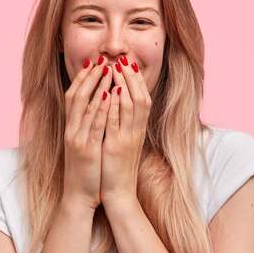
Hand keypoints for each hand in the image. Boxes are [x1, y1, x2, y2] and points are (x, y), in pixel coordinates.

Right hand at [62, 57, 112, 210]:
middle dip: (89, 76)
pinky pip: (94, 125)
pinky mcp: (87, 150)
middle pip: (77, 96)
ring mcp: (78, 139)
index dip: (83, 78)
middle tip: (101, 59)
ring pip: (85, 107)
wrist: (79, 196)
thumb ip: (88, 127)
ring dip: (97, 86)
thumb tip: (97, 109)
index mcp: (72, 129)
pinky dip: (100, 109)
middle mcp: (72, 130)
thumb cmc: (86, 171)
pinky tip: (108, 95)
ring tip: (108, 69)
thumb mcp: (84, 145)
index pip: (74, 96)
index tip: (94, 62)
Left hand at [100, 56, 151, 208]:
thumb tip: (120, 107)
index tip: (130, 64)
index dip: (137, 80)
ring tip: (116, 68)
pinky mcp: (117, 147)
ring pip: (131, 106)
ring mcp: (128, 138)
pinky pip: (118, 122)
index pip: (142, 99)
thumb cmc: (118, 169)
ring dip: (124, 85)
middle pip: (140, 97)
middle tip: (124, 59)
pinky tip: (110, 92)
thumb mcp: (124, 144)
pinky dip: (116, 106)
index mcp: (137, 130)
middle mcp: (136, 132)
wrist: (119, 193)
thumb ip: (124, 126)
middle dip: (132, 77)